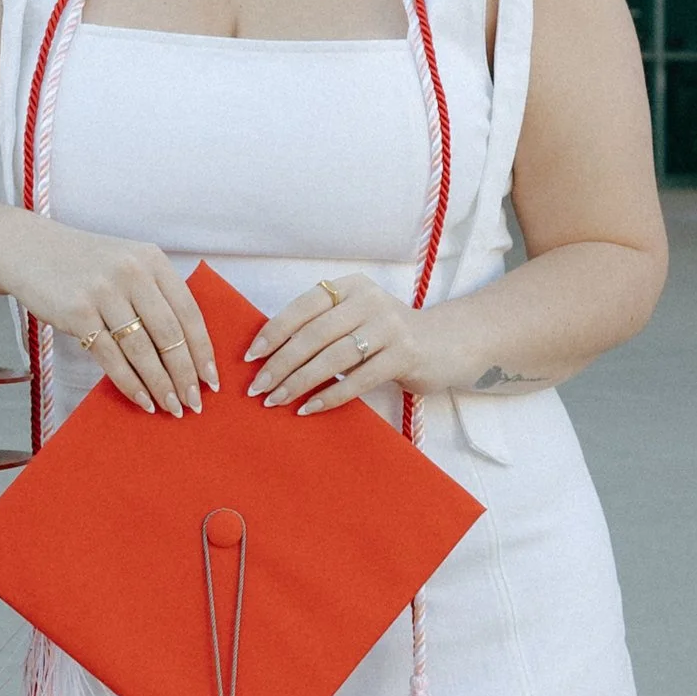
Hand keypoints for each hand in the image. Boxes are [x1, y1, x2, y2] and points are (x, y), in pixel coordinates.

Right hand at [10, 223, 217, 415]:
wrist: (31, 250)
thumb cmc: (85, 265)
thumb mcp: (128, 265)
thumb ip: (156, 295)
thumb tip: (186, 350)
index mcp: (153, 261)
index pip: (189, 312)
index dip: (203, 350)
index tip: (211, 379)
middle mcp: (132, 273)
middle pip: (170, 335)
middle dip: (185, 374)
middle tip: (194, 402)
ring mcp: (104, 292)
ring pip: (142, 350)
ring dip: (160, 384)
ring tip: (171, 407)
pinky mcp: (77, 312)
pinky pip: (111, 357)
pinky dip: (130, 384)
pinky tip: (142, 400)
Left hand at [245, 271, 432, 414]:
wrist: (445, 343)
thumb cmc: (386, 335)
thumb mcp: (355, 318)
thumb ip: (322, 326)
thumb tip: (268, 352)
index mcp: (351, 287)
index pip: (303, 307)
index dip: (274, 331)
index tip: (251, 357)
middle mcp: (369, 300)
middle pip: (314, 335)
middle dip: (281, 364)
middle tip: (258, 388)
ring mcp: (389, 327)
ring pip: (334, 358)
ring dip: (300, 382)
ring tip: (276, 401)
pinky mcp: (404, 355)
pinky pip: (358, 379)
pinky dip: (330, 396)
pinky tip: (309, 408)